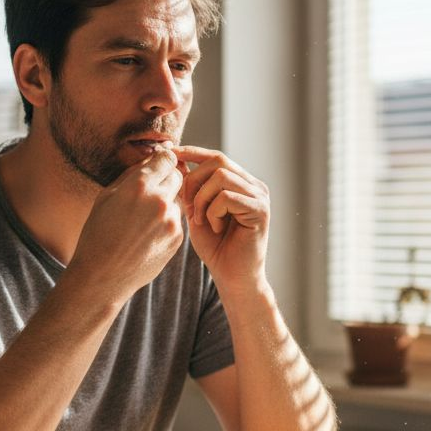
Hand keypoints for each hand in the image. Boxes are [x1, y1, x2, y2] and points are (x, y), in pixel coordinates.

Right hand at [70, 150, 185, 303]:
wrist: (102, 276)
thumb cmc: (98, 233)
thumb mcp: (106, 196)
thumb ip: (132, 175)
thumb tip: (151, 159)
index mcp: (139, 185)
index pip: (166, 158)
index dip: (163, 159)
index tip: (158, 164)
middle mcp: (159, 200)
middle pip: (178, 176)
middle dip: (167, 179)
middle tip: (151, 191)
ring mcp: (171, 220)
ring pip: (177, 200)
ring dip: (165, 203)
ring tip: (141, 221)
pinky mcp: (177, 238)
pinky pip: (176, 221)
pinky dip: (165, 223)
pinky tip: (146, 236)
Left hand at [173, 146, 269, 297]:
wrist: (233, 278)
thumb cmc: (215, 248)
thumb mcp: (196, 212)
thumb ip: (191, 189)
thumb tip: (176, 161)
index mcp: (240, 183)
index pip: (215, 157)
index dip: (192, 152)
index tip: (170, 154)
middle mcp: (253, 185)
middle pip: (218, 160)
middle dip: (194, 180)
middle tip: (188, 207)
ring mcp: (259, 196)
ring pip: (221, 176)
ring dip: (202, 198)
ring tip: (201, 221)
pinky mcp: (261, 210)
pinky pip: (227, 197)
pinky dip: (213, 212)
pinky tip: (215, 229)